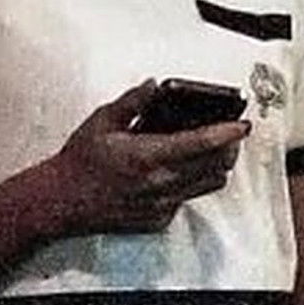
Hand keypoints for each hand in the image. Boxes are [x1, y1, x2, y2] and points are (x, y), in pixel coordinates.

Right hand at [42, 80, 247, 237]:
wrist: (63, 200)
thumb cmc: (80, 162)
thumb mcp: (102, 121)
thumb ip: (133, 102)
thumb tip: (154, 85)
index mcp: (148, 156)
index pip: (201, 144)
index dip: (226, 133)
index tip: (240, 124)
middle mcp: (161, 184)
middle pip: (214, 166)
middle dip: (228, 148)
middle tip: (229, 133)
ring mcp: (162, 205)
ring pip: (207, 185)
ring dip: (215, 166)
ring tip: (210, 149)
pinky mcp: (160, 219)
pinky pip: (187, 198)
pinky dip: (190, 181)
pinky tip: (176, 170)